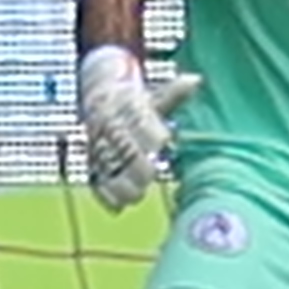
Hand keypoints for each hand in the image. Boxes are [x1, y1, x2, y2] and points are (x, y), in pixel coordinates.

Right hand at [74, 43, 191, 210]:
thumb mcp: (155, 94)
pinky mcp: (93, 161)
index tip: (164, 142)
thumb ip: (173, 93)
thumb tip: (194, 80)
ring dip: (120, 182)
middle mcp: (110, 126)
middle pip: (122, 145)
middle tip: (150, 176)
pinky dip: (105, 194)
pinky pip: (96, 178)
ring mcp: (99, 145)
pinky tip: (117, 207)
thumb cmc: (138, 101)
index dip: (150, 132)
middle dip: (134, 162)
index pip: (138, 119)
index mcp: (127, 107)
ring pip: (107, 164)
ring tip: (136, 197)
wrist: (98, 96)